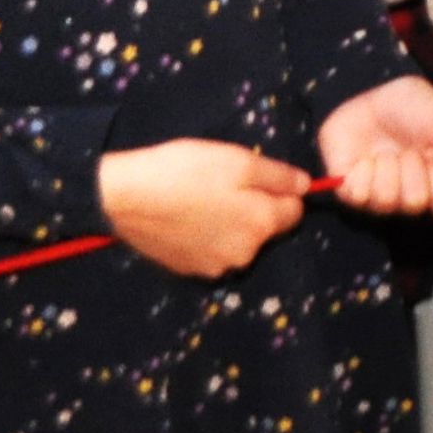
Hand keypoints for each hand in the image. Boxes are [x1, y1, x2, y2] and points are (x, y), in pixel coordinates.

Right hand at [98, 138, 308, 276]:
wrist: (124, 198)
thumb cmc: (188, 172)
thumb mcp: (241, 162)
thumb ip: (280, 176)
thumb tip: (307, 187)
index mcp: (261, 226)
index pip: (295, 213)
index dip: (282, 193)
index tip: (260, 179)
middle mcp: (243, 255)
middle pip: (266, 229)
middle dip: (256, 209)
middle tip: (227, 185)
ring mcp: (213, 267)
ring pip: (239, 241)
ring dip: (232, 224)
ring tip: (204, 200)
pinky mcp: (187, 270)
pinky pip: (213, 250)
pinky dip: (208, 236)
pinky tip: (187, 217)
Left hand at [319, 74, 432, 217]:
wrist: (376, 96)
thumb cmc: (417, 109)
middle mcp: (411, 194)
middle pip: (416, 204)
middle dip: (415, 169)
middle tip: (413, 149)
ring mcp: (379, 195)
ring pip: (387, 200)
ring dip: (389, 167)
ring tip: (387, 151)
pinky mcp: (350, 191)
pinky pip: (358, 197)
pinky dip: (363, 172)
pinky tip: (366, 159)